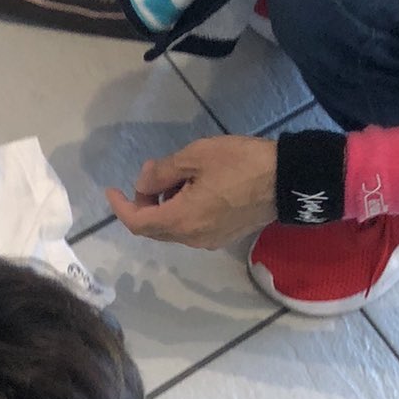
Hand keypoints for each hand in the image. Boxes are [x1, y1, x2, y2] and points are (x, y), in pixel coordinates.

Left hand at [106, 136, 277, 249]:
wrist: (287, 181)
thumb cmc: (241, 164)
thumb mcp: (196, 157)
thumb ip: (163, 172)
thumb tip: (143, 182)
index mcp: (180, 220)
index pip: (138, 222)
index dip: (121, 207)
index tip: (111, 190)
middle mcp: (190, 238)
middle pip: (154, 228)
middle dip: (145, 203)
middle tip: (153, 173)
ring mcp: (208, 241)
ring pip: (173, 228)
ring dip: (165, 205)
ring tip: (177, 176)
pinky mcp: (223, 237)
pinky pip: (191, 228)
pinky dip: (182, 210)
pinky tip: (194, 188)